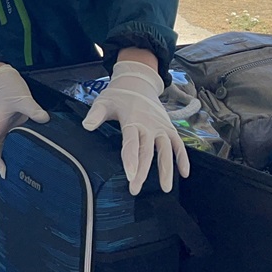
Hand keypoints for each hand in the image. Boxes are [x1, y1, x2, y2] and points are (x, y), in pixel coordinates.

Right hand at [0, 64, 49, 177]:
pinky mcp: (15, 126)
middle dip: (4, 165)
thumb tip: (44, 118)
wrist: (4, 78)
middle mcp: (0, 130)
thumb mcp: (21, 97)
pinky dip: (22, 148)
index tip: (3, 169)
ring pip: (7, 147)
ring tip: (26, 171)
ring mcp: (7, 129)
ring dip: (13, 158)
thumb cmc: (7, 87)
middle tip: (17, 177)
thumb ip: (32, 108)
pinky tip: (33, 154)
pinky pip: (17, 140)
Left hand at [82, 60, 189, 194]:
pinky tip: (184, 173)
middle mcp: (148, 124)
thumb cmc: (118, 95)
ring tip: (165, 188)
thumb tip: (86, 125)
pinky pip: (178, 143)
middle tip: (135, 189)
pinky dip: (183, 157)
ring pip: (166, 149)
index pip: (131, 141)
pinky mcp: (168, 127)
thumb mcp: (104, 101)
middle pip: (147, 150)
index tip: (131, 175)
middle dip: (142, 171)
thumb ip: (96, 114)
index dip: (131, 158)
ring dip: (167, 168)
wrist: (137, 82)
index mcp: (131, 119)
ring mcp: (160, 126)